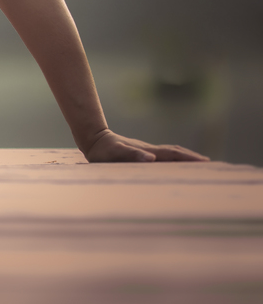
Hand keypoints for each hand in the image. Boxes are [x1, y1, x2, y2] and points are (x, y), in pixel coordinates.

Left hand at [83, 129, 209, 162]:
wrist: (93, 138)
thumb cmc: (102, 150)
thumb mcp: (115, 153)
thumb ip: (131, 155)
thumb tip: (151, 158)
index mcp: (147, 151)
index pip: (172, 155)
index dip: (188, 158)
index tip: (205, 162)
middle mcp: (149, 150)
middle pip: (175, 152)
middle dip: (192, 158)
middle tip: (210, 165)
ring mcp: (146, 151)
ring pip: (170, 154)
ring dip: (184, 158)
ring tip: (199, 165)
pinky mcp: (140, 153)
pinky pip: (161, 156)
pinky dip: (173, 160)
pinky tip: (174, 165)